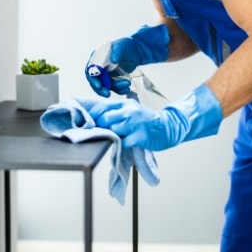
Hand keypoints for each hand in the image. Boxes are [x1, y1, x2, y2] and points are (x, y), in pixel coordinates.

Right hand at [85, 24, 169, 96]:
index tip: (99, 85)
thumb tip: (113, 60)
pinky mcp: (113, 79)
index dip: (93, 78)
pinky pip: (114, 87)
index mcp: (97, 56)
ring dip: (116, 88)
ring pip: (106, 85)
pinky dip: (120, 90)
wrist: (137, 51)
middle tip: (107, 94)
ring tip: (128, 84)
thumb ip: (117, 51)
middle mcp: (99, 66)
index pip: (90, 69)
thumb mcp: (122, 46)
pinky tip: (127, 88)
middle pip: (95, 80)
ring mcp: (106, 73)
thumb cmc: (127, 46)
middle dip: (101, 89)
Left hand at [88, 84, 222, 150]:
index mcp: (125, 104)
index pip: (102, 107)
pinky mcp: (140, 136)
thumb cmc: (147, 121)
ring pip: (112, 129)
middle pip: (105, 118)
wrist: (168, 127)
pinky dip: (118, 146)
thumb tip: (95, 118)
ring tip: (108, 140)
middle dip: (100, 128)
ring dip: (109, 136)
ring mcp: (135, 123)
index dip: (91, 116)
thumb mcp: (131, 111)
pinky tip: (118, 147)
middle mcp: (129, 111)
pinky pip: (123, 142)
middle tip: (97, 135)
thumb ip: (116, 113)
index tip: (83, 123)